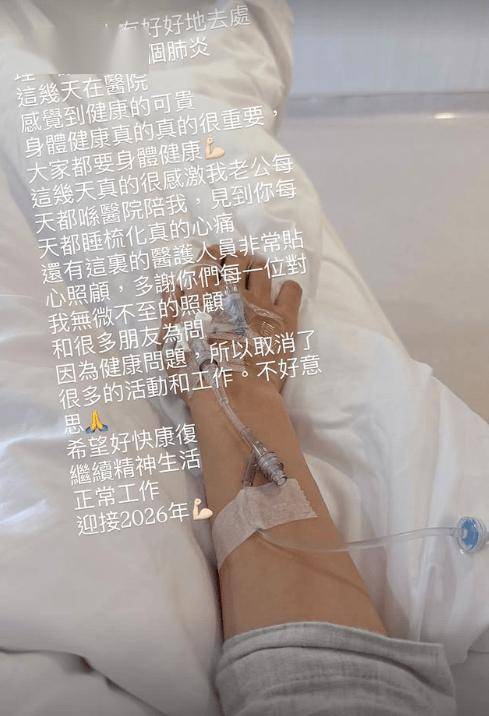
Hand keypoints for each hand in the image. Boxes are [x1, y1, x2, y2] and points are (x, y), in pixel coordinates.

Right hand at [158, 244, 302, 402]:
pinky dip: (286, 289)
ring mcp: (261, 303)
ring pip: (263, 268)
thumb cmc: (195, 375)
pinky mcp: (284, 319)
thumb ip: (170, 312)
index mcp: (203, 295)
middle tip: (234, 270)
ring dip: (258, 269)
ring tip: (257, 281)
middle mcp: (232, 291)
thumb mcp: (169, 346)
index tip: (210, 261)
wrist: (233, 397)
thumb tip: (173, 286)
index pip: (206, 258)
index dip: (208, 255)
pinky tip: (280, 299)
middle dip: (234, 259)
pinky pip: (291, 289)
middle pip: (237, 258)